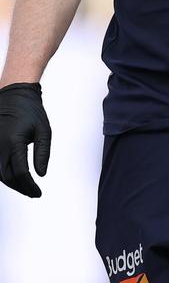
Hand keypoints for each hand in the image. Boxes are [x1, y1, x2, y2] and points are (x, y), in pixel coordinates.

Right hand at [0, 82, 50, 197]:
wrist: (14, 96)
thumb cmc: (31, 111)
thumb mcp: (44, 131)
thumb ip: (42, 153)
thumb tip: (41, 174)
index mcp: (13, 143)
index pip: (20, 173)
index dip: (30, 186)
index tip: (38, 193)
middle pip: (7, 178)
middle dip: (21, 188)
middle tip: (33, 193)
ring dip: (12, 183)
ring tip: (27, 187)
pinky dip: (4, 175)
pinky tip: (15, 178)